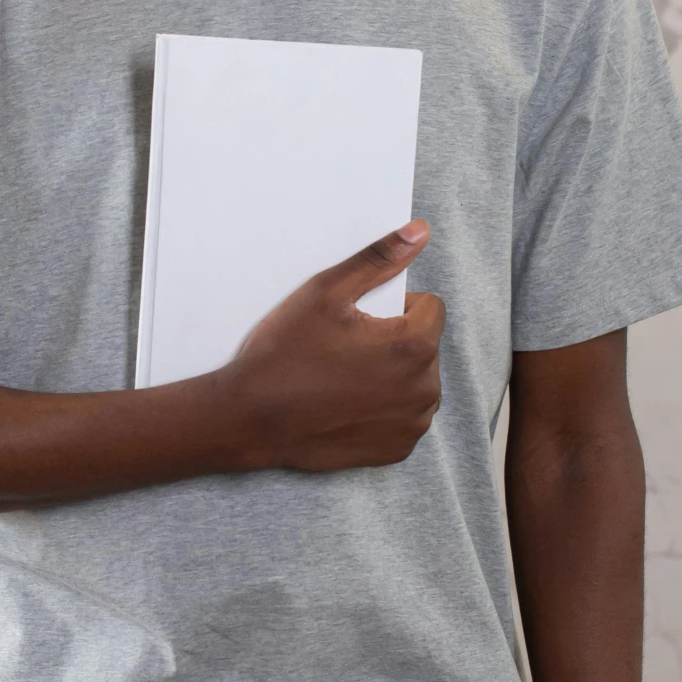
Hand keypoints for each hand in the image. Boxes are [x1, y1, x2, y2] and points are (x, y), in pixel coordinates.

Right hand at [216, 222, 443, 471]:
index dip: (396, 307)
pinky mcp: (396, 450)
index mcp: (413, 346)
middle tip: (345, 349)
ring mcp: (411, 424)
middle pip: (424, 346)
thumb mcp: (326, 292)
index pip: (431, 308)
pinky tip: (346, 405)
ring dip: (393, 375)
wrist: (251, 418)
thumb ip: (378, 260)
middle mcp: (423, 390)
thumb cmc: (285, 353)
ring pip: (416, 381)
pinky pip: (404, 416)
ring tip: (344, 377)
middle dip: (395, 341)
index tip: (358, 320)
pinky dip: (384, 409)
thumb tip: (421, 232)